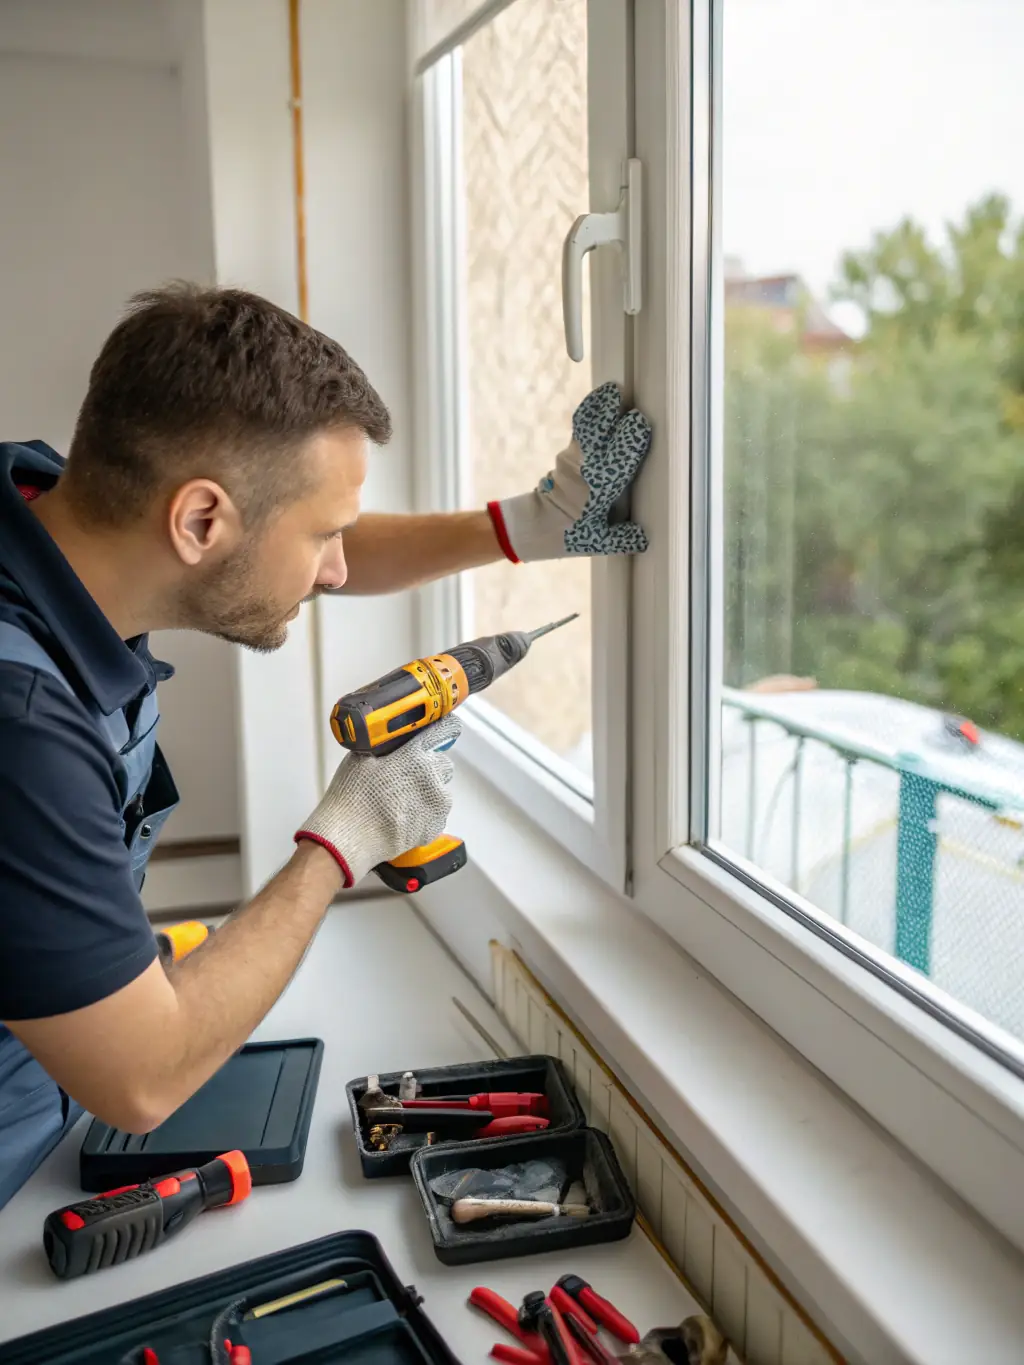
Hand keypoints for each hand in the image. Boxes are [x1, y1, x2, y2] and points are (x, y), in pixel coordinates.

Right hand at [294, 715, 460, 886]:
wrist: (350, 838)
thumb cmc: (352, 796)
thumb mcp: (361, 758)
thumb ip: (384, 746)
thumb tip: (391, 738)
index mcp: (415, 756)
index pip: (443, 732)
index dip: (446, 728)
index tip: (447, 728)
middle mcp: (432, 778)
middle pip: (442, 764)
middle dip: (429, 766)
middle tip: (406, 775)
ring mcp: (436, 805)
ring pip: (441, 790)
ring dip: (428, 791)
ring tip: (402, 800)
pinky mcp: (435, 826)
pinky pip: (436, 813)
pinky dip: (425, 813)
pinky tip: (404, 816)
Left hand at [487, 382, 652, 562]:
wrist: (532, 525)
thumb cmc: (568, 535)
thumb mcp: (598, 543)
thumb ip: (624, 537)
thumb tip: (644, 536)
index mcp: (599, 489)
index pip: (618, 457)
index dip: (629, 438)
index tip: (640, 422)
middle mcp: (586, 468)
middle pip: (599, 432)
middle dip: (610, 413)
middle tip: (623, 395)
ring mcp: (574, 457)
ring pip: (588, 424)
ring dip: (600, 406)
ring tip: (613, 390)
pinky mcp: (568, 451)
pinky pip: (581, 425)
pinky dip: (591, 411)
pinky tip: (601, 399)